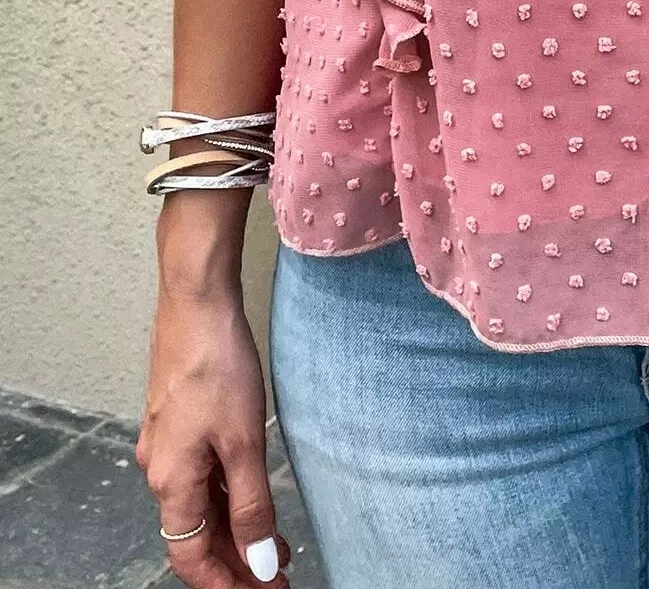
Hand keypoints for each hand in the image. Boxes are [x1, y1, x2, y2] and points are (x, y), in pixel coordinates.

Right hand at [137, 273, 289, 587]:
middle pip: (194, 533)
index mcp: (170, 481)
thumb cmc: (217, 364)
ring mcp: (166, 443)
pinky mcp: (177, 420)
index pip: (191, 556)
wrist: (197, 301)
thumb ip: (251, 505)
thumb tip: (259, 563)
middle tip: (276, 574)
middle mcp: (160, 467)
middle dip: (235, 558)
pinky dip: (227, 493)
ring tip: (275, 543)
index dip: (227, 583)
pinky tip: (252, 494)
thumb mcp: (244, 441)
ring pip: (199, 503)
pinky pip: (199, 473)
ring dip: (234, 526)